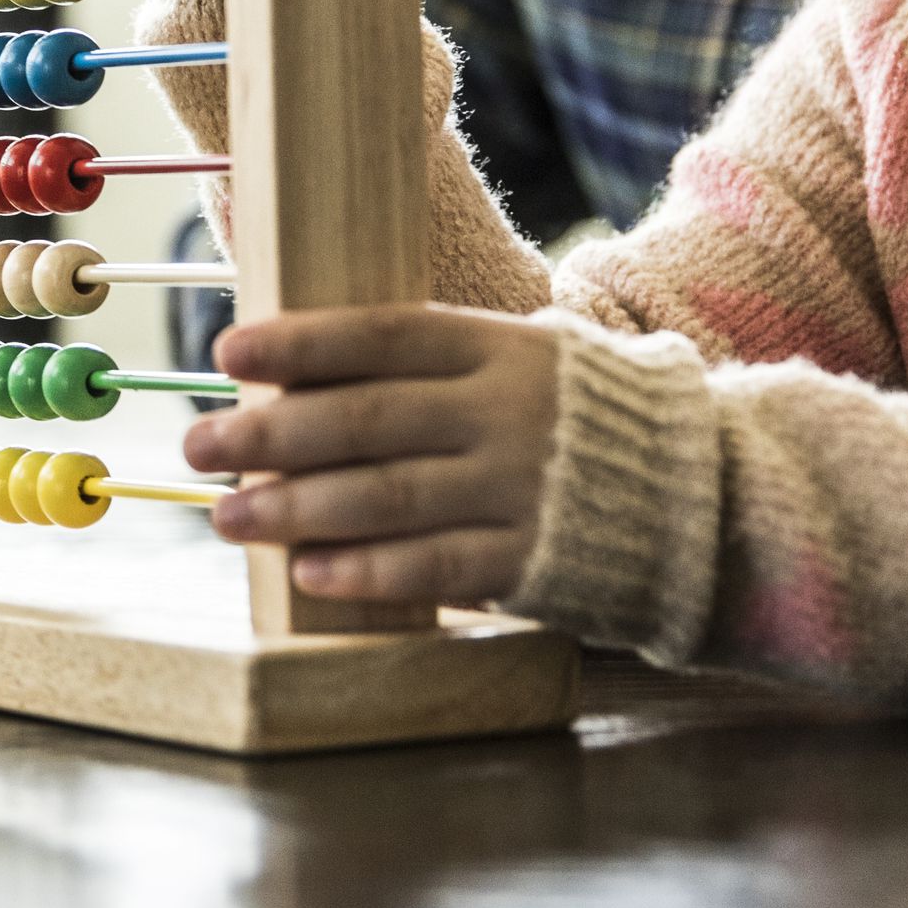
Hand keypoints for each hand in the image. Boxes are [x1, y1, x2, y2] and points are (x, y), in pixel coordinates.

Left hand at [183, 303, 560, 606]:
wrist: (708, 491)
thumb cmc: (583, 418)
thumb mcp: (525, 360)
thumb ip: (435, 365)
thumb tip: (302, 371)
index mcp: (499, 347)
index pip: (383, 335)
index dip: (301, 342)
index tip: (226, 351)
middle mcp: (506, 412)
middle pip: (367, 418)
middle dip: (271, 433)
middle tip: (198, 444)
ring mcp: (521, 487)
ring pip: (388, 496)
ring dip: (296, 507)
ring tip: (229, 516)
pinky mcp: (534, 558)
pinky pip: (436, 566)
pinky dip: (367, 571)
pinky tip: (307, 572)